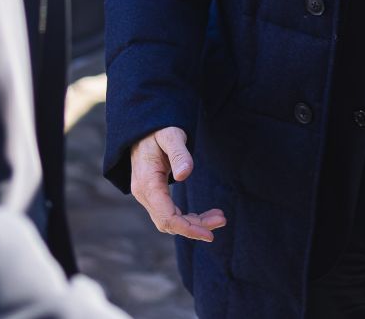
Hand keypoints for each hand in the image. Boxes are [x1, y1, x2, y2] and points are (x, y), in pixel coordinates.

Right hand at [129, 126, 226, 241]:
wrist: (143, 129)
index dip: (188, 229)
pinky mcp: (154, 195)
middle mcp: (144, 194)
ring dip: (194, 223)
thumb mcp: (171, 136)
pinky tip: (205, 215)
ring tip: (219, 217)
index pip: (167, 217)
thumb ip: (179, 153)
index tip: (210, 235)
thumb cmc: (159, 131)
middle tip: (222, 220)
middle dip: (196, 227)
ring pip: (170, 221)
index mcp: (147, 183)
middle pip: (169, 223)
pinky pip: (170, 213)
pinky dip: (188, 218)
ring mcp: (147, 196)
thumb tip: (185, 175)